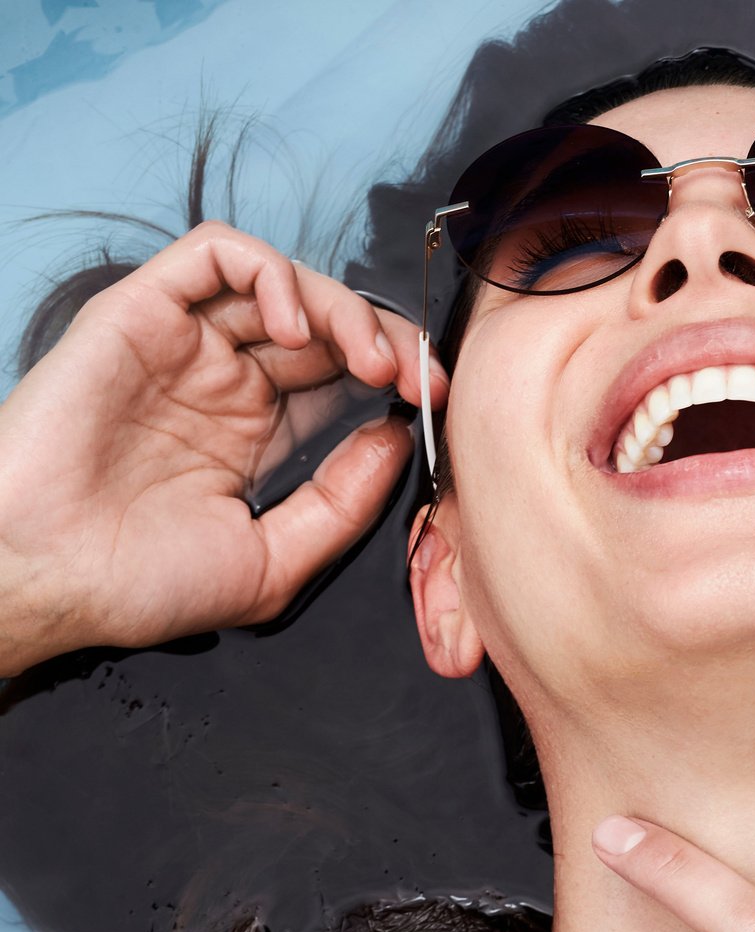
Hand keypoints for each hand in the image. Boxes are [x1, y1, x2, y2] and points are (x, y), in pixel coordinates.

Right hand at [0, 220, 448, 669]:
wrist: (48, 576)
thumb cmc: (140, 584)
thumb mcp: (273, 562)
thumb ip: (340, 505)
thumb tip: (396, 442)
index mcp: (252, 436)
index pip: (340, 380)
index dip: (394, 378)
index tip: (437, 401)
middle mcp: (222, 382)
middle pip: (323, 328)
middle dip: (384, 340)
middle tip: (417, 374)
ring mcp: (183, 344)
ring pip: (281, 285)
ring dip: (340, 308)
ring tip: (367, 357)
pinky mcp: (141, 311)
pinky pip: (214, 255)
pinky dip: (268, 271)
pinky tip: (296, 325)